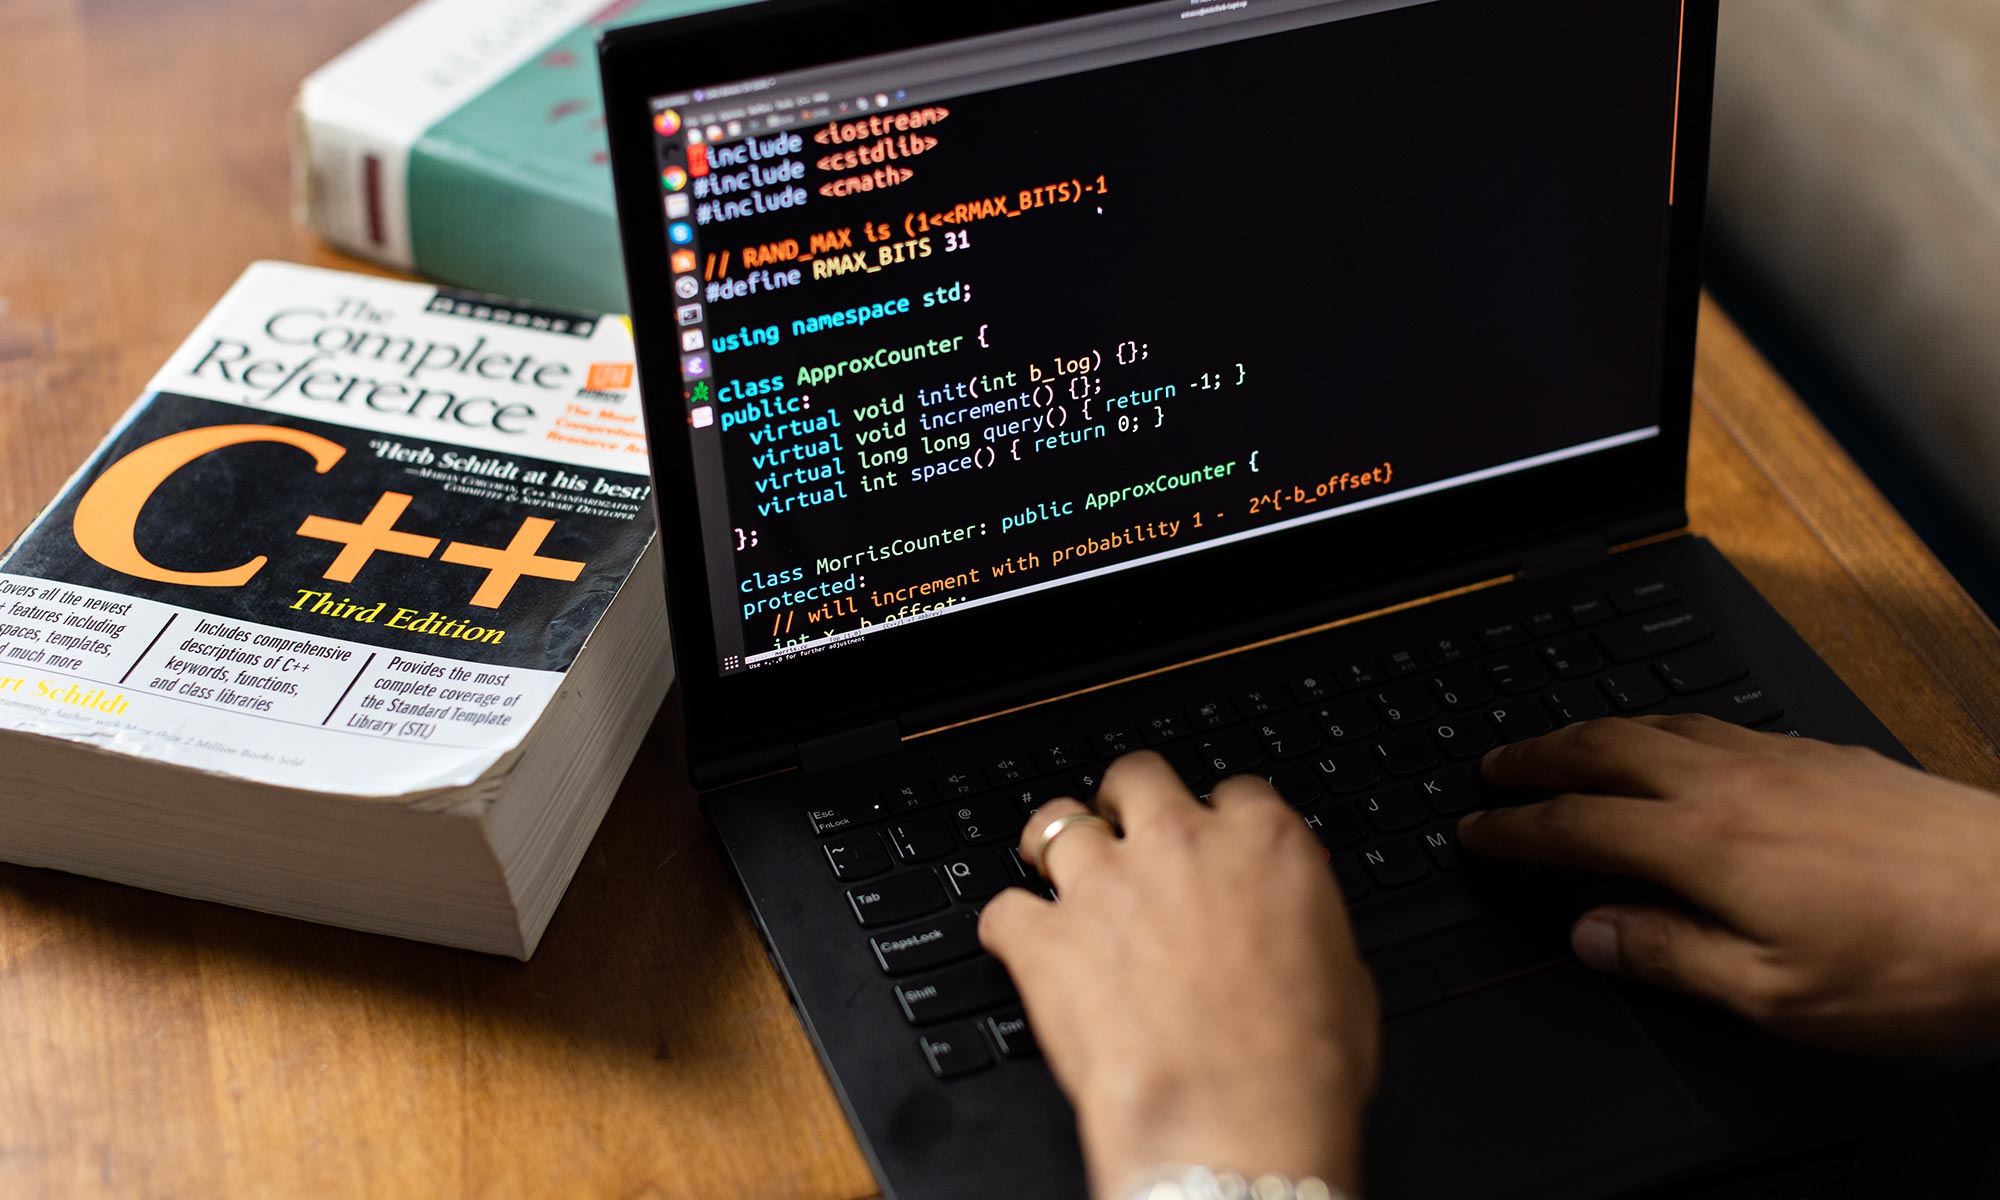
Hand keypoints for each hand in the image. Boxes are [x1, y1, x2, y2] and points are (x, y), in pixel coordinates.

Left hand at [978, 751, 1378, 1197]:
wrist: (1234, 1119)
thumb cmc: (1301, 1063)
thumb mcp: (1344, 977)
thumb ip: (1306, 926)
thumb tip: (1297, 932)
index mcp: (1262, 843)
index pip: (1234, 791)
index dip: (1218, 816)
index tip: (1213, 838)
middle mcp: (1178, 843)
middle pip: (1138, 776)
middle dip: (1128, 802)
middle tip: (1128, 836)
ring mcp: (1104, 884)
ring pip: (1057, 821)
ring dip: (1056, 843)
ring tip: (1056, 869)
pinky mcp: (1045, 938)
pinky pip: (1004, 909)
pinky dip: (1010, 927)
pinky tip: (1022, 946)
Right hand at [1461, 714, 1999, 1051]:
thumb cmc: (1918, 960)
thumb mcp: (1779, 995)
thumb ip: (1673, 956)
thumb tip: (1595, 934)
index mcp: (1703, 844)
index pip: (1575, 825)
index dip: (1513, 830)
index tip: (1474, 830)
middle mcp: (1730, 784)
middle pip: (1602, 748)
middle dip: (1535, 755)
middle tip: (1492, 765)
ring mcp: (1780, 758)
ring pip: (1656, 722)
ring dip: (1592, 730)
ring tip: (1561, 743)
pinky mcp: (1825, 753)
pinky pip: (1713, 719)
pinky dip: (1661, 725)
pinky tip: (1672, 741)